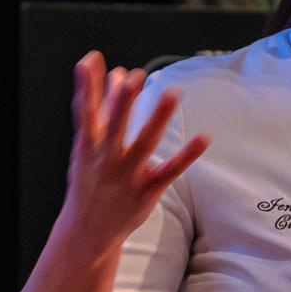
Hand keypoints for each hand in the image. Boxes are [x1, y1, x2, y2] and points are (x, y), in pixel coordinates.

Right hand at [60, 51, 209, 253]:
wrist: (87, 231)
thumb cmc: (89, 181)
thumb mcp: (86, 145)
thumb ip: (99, 107)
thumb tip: (110, 71)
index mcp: (88, 146)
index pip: (86, 111)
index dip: (87, 85)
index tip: (92, 59)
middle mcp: (106, 159)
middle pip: (114, 127)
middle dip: (121, 103)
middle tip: (133, 77)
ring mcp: (126, 176)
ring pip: (144, 144)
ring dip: (157, 119)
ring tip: (173, 93)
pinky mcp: (146, 191)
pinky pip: (169, 171)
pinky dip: (186, 155)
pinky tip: (204, 138)